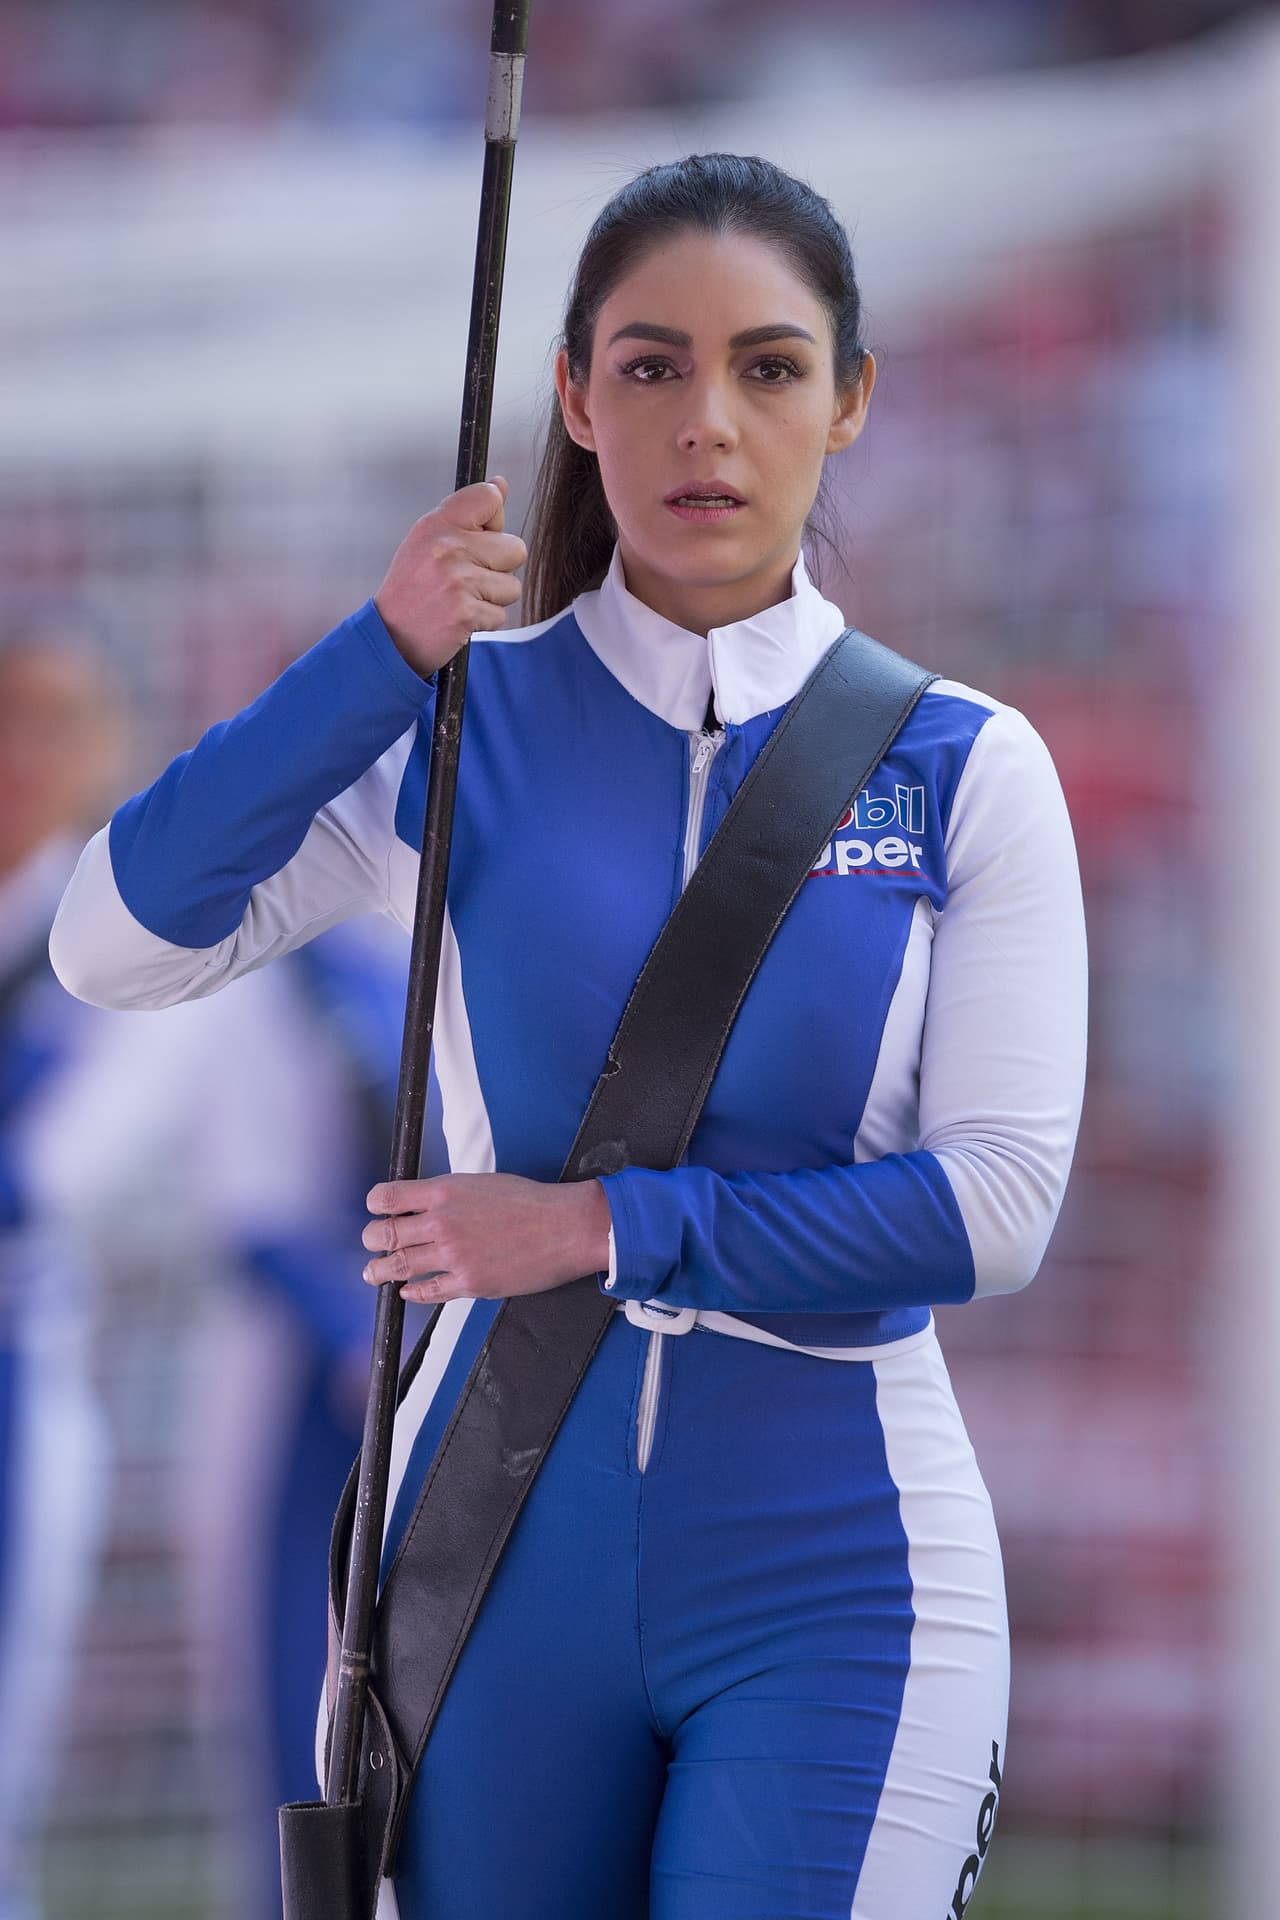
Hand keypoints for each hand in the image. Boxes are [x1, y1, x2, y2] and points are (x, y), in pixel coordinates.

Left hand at [361, 1173, 611, 1305]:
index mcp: (445, 1191)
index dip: (376, 1204)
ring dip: (380, 1270)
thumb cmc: (528, 1202)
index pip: (387, 1197)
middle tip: (372, 1243)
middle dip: (372, 1239)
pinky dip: (412, 1292)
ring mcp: (454, 1255)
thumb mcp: (480, 1183)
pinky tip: (408, 1291)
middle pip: (384, 1233)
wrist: (565, 1227)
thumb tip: (421, 1205)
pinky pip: (428, 1292)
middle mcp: (443, 1222)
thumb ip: (447, 1195)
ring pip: (399, 1265)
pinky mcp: (469, 1282)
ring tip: (372, 1272)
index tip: (377, 1209)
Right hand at [373, 477, 527, 676]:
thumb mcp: (429, 540)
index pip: (489, 498)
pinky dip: (483, 621)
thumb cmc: (414, 587)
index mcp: (437, 523)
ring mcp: (457, 579)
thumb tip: (500, 484)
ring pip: (512, 586)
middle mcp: (447, 546)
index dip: (494, 521)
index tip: (478, 538)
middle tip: (466, 580)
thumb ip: (467, 514)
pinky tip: (458, 618)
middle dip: (499, 569)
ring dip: (492, 599)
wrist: (388, 635)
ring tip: (461, 599)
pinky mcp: (465, 612)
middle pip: (515, 548)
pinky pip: (500, 614)